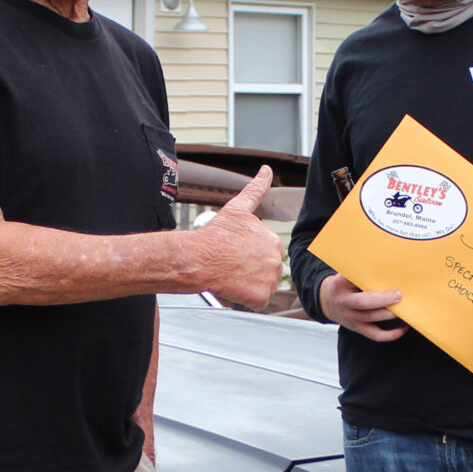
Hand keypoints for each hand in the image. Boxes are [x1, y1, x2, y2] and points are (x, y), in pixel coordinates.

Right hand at [195, 167, 283, 308]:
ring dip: (248, 284)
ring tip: (231, 275)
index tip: (234, 253)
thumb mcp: (238, 208)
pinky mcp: (260, 297)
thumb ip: (256, 189)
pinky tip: (233, 287)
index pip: (266, 252)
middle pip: (266, 270)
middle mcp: (276, 259)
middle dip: (250, 270)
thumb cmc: (214, 235)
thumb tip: (266, 170)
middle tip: (231, 265)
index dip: (249, 255)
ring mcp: (269, 279)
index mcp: (272, 240)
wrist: (197, 258)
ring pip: (261, 285)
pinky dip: (245, 298)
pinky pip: (256, 301)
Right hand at [318, 272, 403, 341]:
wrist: (328, 303)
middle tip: (398, 295)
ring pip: (372, 318)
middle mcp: (345, 303)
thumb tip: (384, 265)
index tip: (384, 274)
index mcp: (340, 285)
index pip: (353, 280)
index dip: (366, 278)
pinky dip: (392, 334)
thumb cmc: (344, 285)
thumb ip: (359, 271)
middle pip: (364, 303)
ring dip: (390, 314)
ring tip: (405, 308)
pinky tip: (403, 327)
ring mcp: (351, 318)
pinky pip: (376, 335)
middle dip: (383, 300)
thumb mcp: (345, 275)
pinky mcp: (358, 328)